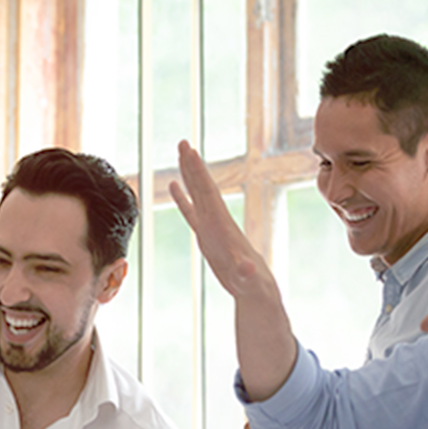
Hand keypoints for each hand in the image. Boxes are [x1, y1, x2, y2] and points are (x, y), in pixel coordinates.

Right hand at [169, 141, 278, 300]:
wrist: (254, 285)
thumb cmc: (251, 281)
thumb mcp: (248, 277)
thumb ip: (246, 271)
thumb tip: (248, 269)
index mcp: (222, 224)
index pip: (208, 193)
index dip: (198, 173)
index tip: (190, 153)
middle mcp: (216, 219)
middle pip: (202, 186)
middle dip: (193, 165)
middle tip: (183, 143)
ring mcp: (211, 225)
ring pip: (197, 194)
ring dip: (189, 174)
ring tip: (181, 154)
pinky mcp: (206, 235)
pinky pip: (190, 211)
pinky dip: (182, 197)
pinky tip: (173, 185)